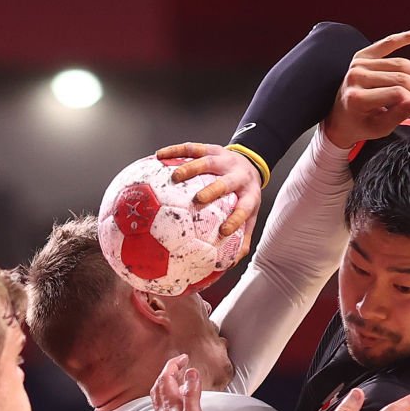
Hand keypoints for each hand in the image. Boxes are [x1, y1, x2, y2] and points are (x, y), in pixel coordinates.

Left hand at [150, 354, 208, 410]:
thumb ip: (191, 393)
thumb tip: (191, 371)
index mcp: (170, 403)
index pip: (167, 377)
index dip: (174, 364)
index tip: (184, 357)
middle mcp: (163, 409)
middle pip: (161, 384)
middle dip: (169, 371)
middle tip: (180, 364)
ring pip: (160, 395)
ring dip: (166, 383)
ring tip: (176, 379)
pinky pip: (163, 405)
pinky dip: (167, 396)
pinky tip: (174, 402)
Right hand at [155, 142, 260, 265]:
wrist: (250, 163)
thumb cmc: (244, 196)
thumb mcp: (249, 215)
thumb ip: (241, 237)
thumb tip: (229, 263)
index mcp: (248, 195)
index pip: (244, 208)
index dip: (235, 219)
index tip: (223, 231)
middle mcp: (237, 176)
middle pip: (225, 182)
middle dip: (212, 190)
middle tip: (197, 200)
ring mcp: (224, 160)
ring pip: (207, 161)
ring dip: (190, 168)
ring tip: (173, 177)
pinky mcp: (212, 148)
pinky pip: (192, 147)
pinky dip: (175, 150)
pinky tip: (158, 156)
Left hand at [324, 23, 409, 148]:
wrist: (341, 116)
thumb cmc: (360, 124)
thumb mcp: (379, 128)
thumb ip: (398, 116)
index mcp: (356, 98)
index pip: (395, 94)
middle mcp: (356, 77)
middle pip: (399, 77)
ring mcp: (358, 64)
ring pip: (400, 63)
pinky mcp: (363, 55)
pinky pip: (388, 43)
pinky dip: (407, 36)